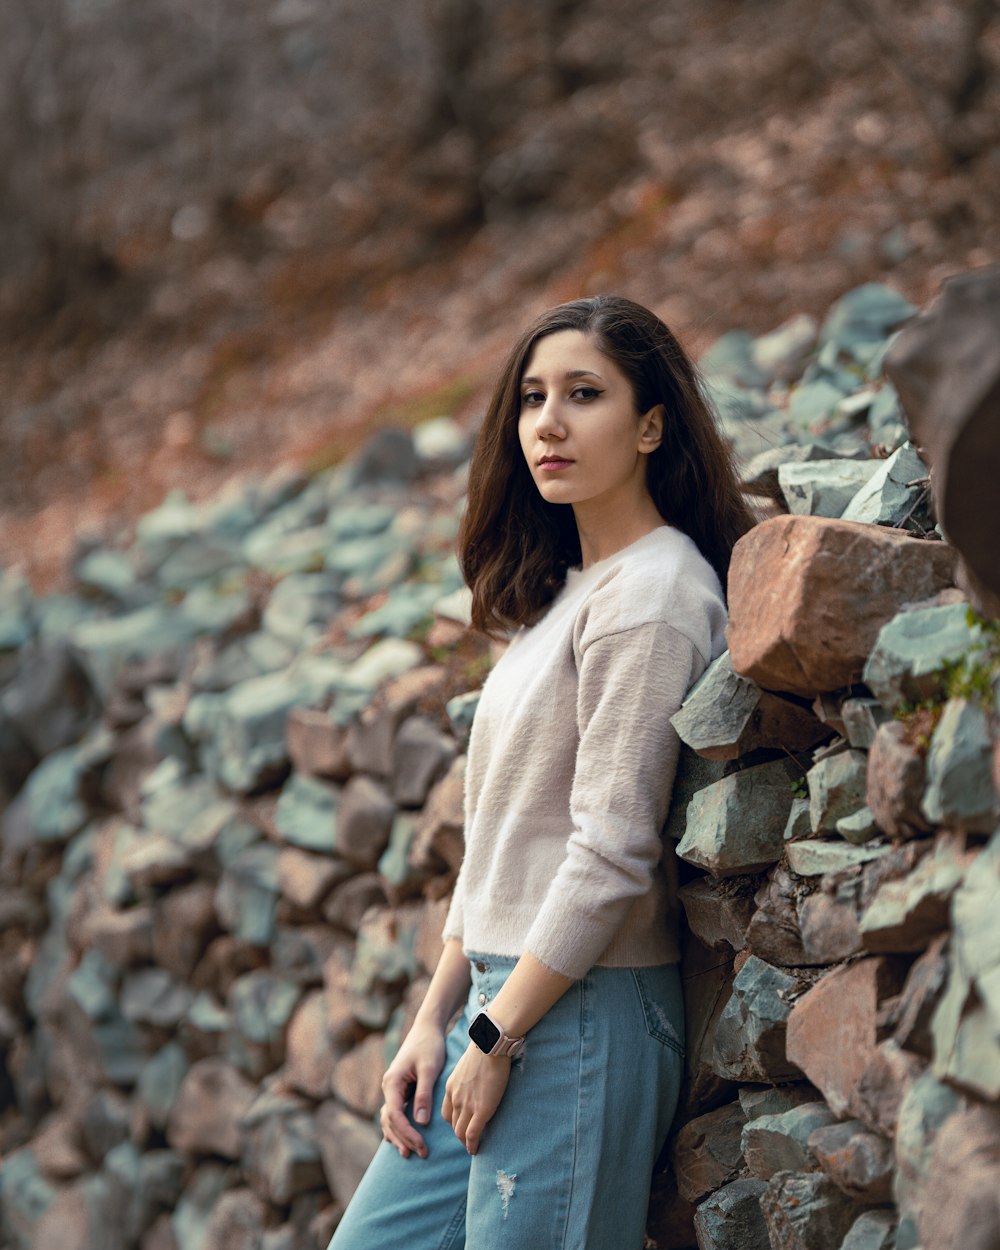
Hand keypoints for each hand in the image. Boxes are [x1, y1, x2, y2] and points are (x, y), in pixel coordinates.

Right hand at [379, 1021, 446, 1158]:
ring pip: (389, 1119)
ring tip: (410, 1153)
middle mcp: (388, 1087)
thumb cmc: (429, 1046)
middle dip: (404, 1138)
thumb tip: (421, 1121)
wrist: (427, 1028)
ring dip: (398, 1136)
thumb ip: (424, 1094)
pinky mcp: (400, 1090)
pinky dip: (398, 1128)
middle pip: (390, 1121)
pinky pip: (394, 1113)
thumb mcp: (429, 1068)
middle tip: (422, 1154)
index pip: (394, 1115)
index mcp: (392, 1082)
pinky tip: (403, 1140)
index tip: (422, 1145)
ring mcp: (392, 1089)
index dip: (407, 1133)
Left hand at [441, 1042, 510, 1154]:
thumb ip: (467, 1078)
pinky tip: (475, 1150)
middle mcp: (455, 1098)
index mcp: (451, 1087)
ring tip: (471, 1148)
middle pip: (453, 1124)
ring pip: (461, 1132)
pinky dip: (472, 1145)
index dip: (454, 1122)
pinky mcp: (481, 1110)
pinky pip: (472, 1134)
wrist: (490, 1046)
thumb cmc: (484, 1051)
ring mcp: (467, 1105)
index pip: (447, 1112)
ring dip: (465, 1142)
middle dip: (459, 1134)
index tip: (461, 1126)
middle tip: (467, 1141)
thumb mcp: (468, 1066)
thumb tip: (476, 1081)